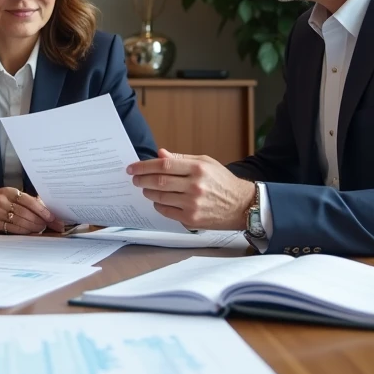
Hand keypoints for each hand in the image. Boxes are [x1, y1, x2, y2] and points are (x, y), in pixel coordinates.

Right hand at [0, 187, 63, 234]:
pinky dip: (23, 231)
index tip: (52, 217)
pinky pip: (11, 229)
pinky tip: (30, 231)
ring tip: (41, 229)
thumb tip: (46, 209)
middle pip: (25, 213)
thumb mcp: (11, 195)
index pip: (29, 201)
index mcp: (9, 191)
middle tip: (49, 225)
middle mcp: (2, 200)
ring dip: (33, 227)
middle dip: (40, 221)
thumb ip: (27, 201)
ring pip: (19, 222)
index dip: (42, 210)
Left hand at [127, 149, 256, 229]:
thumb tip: (160, 154)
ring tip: (145, 188)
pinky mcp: (191, 219)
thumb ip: (182, 159)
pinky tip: (157, 201)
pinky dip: (158, 205)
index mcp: (198, 168)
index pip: (164, 165)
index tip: (132, 168)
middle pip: (159, 181)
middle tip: (134, 179)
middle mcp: (195, 186)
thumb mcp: (206, 163)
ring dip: (148, 192)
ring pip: (160, 197)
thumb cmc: (223, 182)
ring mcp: (193, 204)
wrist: (241, 205)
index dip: (144, 166)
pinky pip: (166, 211)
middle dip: (142, 179)